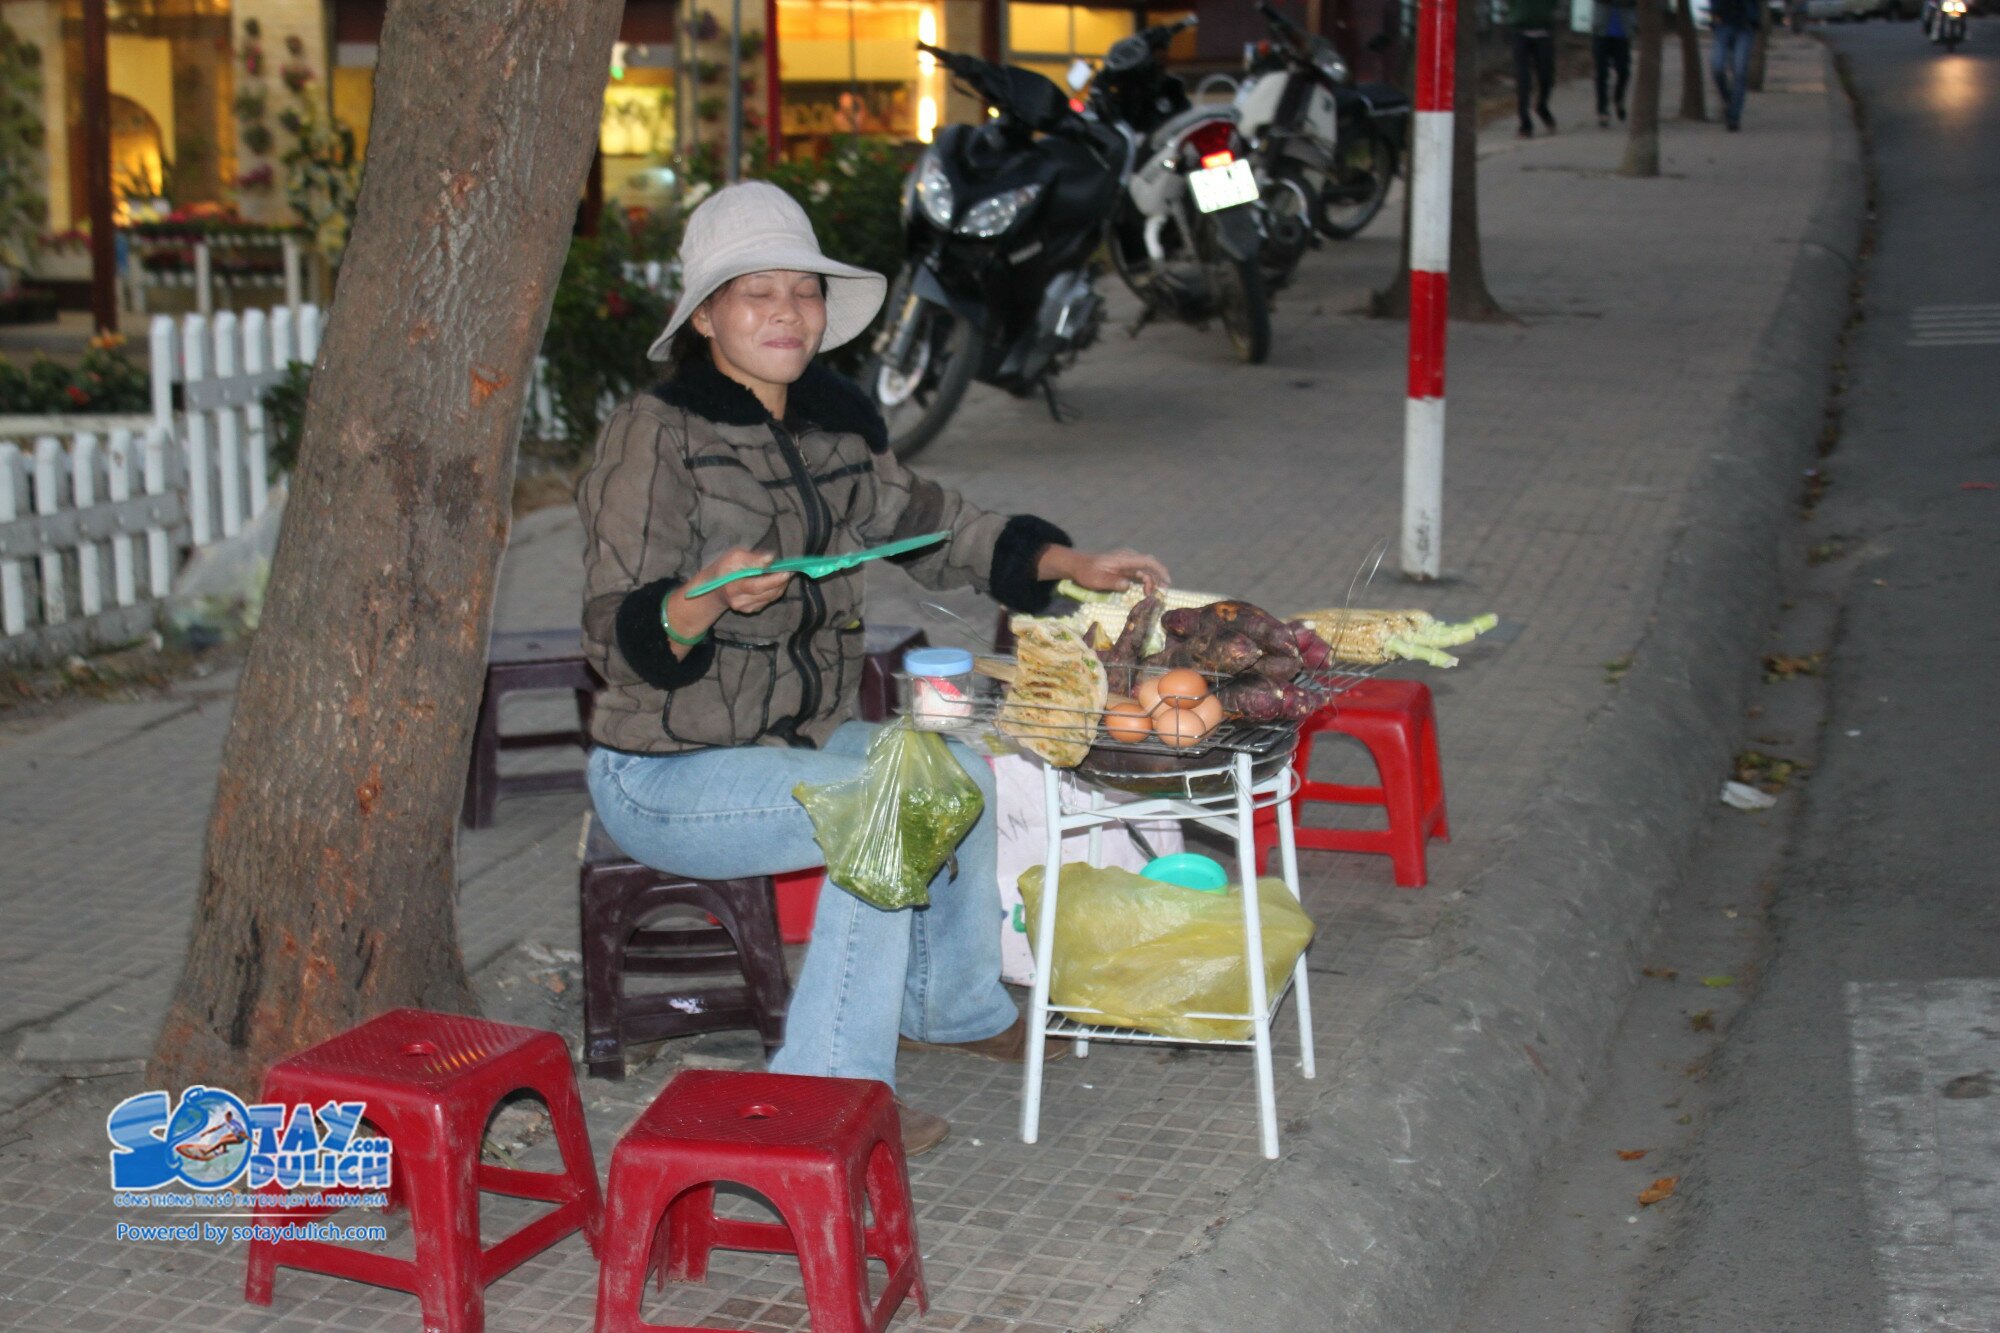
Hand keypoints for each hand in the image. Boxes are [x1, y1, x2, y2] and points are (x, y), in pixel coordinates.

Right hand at [698, 547, 794, 615]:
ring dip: (781, 586)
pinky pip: (768, 601)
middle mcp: (739, 601)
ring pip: (771, 598)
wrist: (714, 587)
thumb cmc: (725, 568)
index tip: (787, 572)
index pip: (756, 586)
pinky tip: (776, 582)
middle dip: (781, 582)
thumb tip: (771, 558)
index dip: (773, 580)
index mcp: (732, 587)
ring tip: (784, 574)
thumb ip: (753, 558)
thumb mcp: (734, 557)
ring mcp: (745, 608)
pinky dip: (775, 590)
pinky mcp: (751, 610)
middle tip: (790, 570)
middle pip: (767, 593)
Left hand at [1040, 546, 1170, 594]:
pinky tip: (1145, 590)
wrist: (1077, 565)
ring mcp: (1127, 561)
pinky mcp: (1124, 567)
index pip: (1147, 561)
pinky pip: (1139, 572)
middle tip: (1160, 594)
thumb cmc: (1086, 572)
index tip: (1167, 582)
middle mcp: (1128, 557)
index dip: (1159, 570)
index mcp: (1123, 558)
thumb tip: (1128, 585)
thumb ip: (1113, 582)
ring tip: (1150, 595)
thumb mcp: (1097, 580)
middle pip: (1149, 566)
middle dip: (1158, 578)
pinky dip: (1144, 581)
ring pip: (1145, 570)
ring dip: (1151, 581)